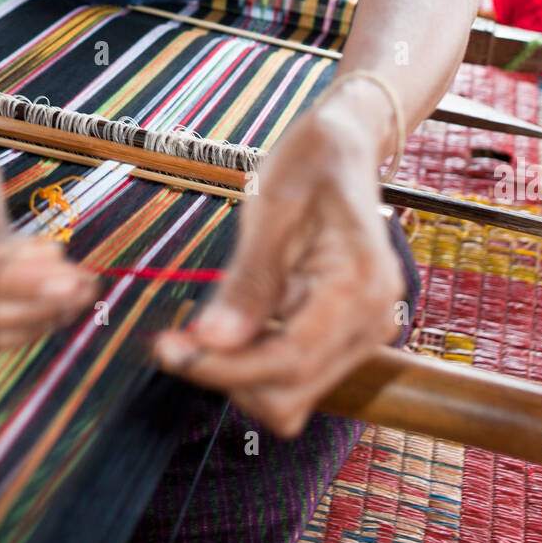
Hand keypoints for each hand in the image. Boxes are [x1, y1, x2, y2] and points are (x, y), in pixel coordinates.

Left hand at [152, 95, 405, 436]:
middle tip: (180, 335)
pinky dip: (258, 360)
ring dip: (242, 370)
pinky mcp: (348, 338)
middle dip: (229, 373)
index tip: (168, 351)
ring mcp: (365, 333)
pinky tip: (239, 318)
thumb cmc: (310, 164)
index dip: (223, 367)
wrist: (344, 148)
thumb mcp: (271, 209)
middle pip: (290, 391)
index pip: (289, 359)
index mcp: (360, 284)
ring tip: (215, 317)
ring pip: (292, 394)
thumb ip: (247, 280)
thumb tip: (211, 340)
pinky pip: (296, 374)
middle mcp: (373, 320)